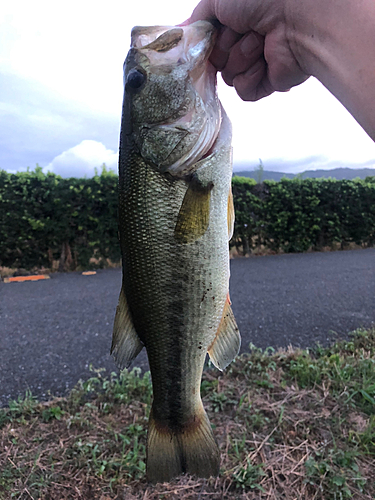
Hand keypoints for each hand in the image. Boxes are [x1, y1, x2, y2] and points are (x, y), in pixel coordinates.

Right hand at [189, 0, 307, 100]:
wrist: (299, 16)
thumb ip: (198, 17)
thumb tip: (181, 29)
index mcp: (236, 20)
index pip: (207, 41)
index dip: (206, 41)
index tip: (207, 36)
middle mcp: (246, 40)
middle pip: (216, 60)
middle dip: (225, 46)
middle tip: (243, 29)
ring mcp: (258, 62)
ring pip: (229, 75)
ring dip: (241, 57)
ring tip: (260, 41)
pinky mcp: (268, 82)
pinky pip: (243, 91)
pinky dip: (251, 77)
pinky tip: (264, 61)